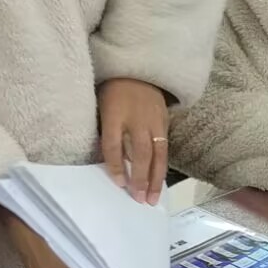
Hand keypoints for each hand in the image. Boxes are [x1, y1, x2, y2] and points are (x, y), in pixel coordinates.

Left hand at [97, 78, 168, 203]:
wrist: (139, 68)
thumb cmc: (114, 89)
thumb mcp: (102, 105)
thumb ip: (106, 130)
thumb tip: (113, 160)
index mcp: (114, 112)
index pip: (113, 143)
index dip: (116, 165)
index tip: (119, 184)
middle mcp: (137, 118)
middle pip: (140, 152)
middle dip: (140, 178)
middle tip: (139, 199)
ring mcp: (154, 120)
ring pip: (157, 154)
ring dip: (155, 178)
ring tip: (152, 198)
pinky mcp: (165, 122)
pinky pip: (164, 148)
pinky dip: (162, 167)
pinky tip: (159, 181)